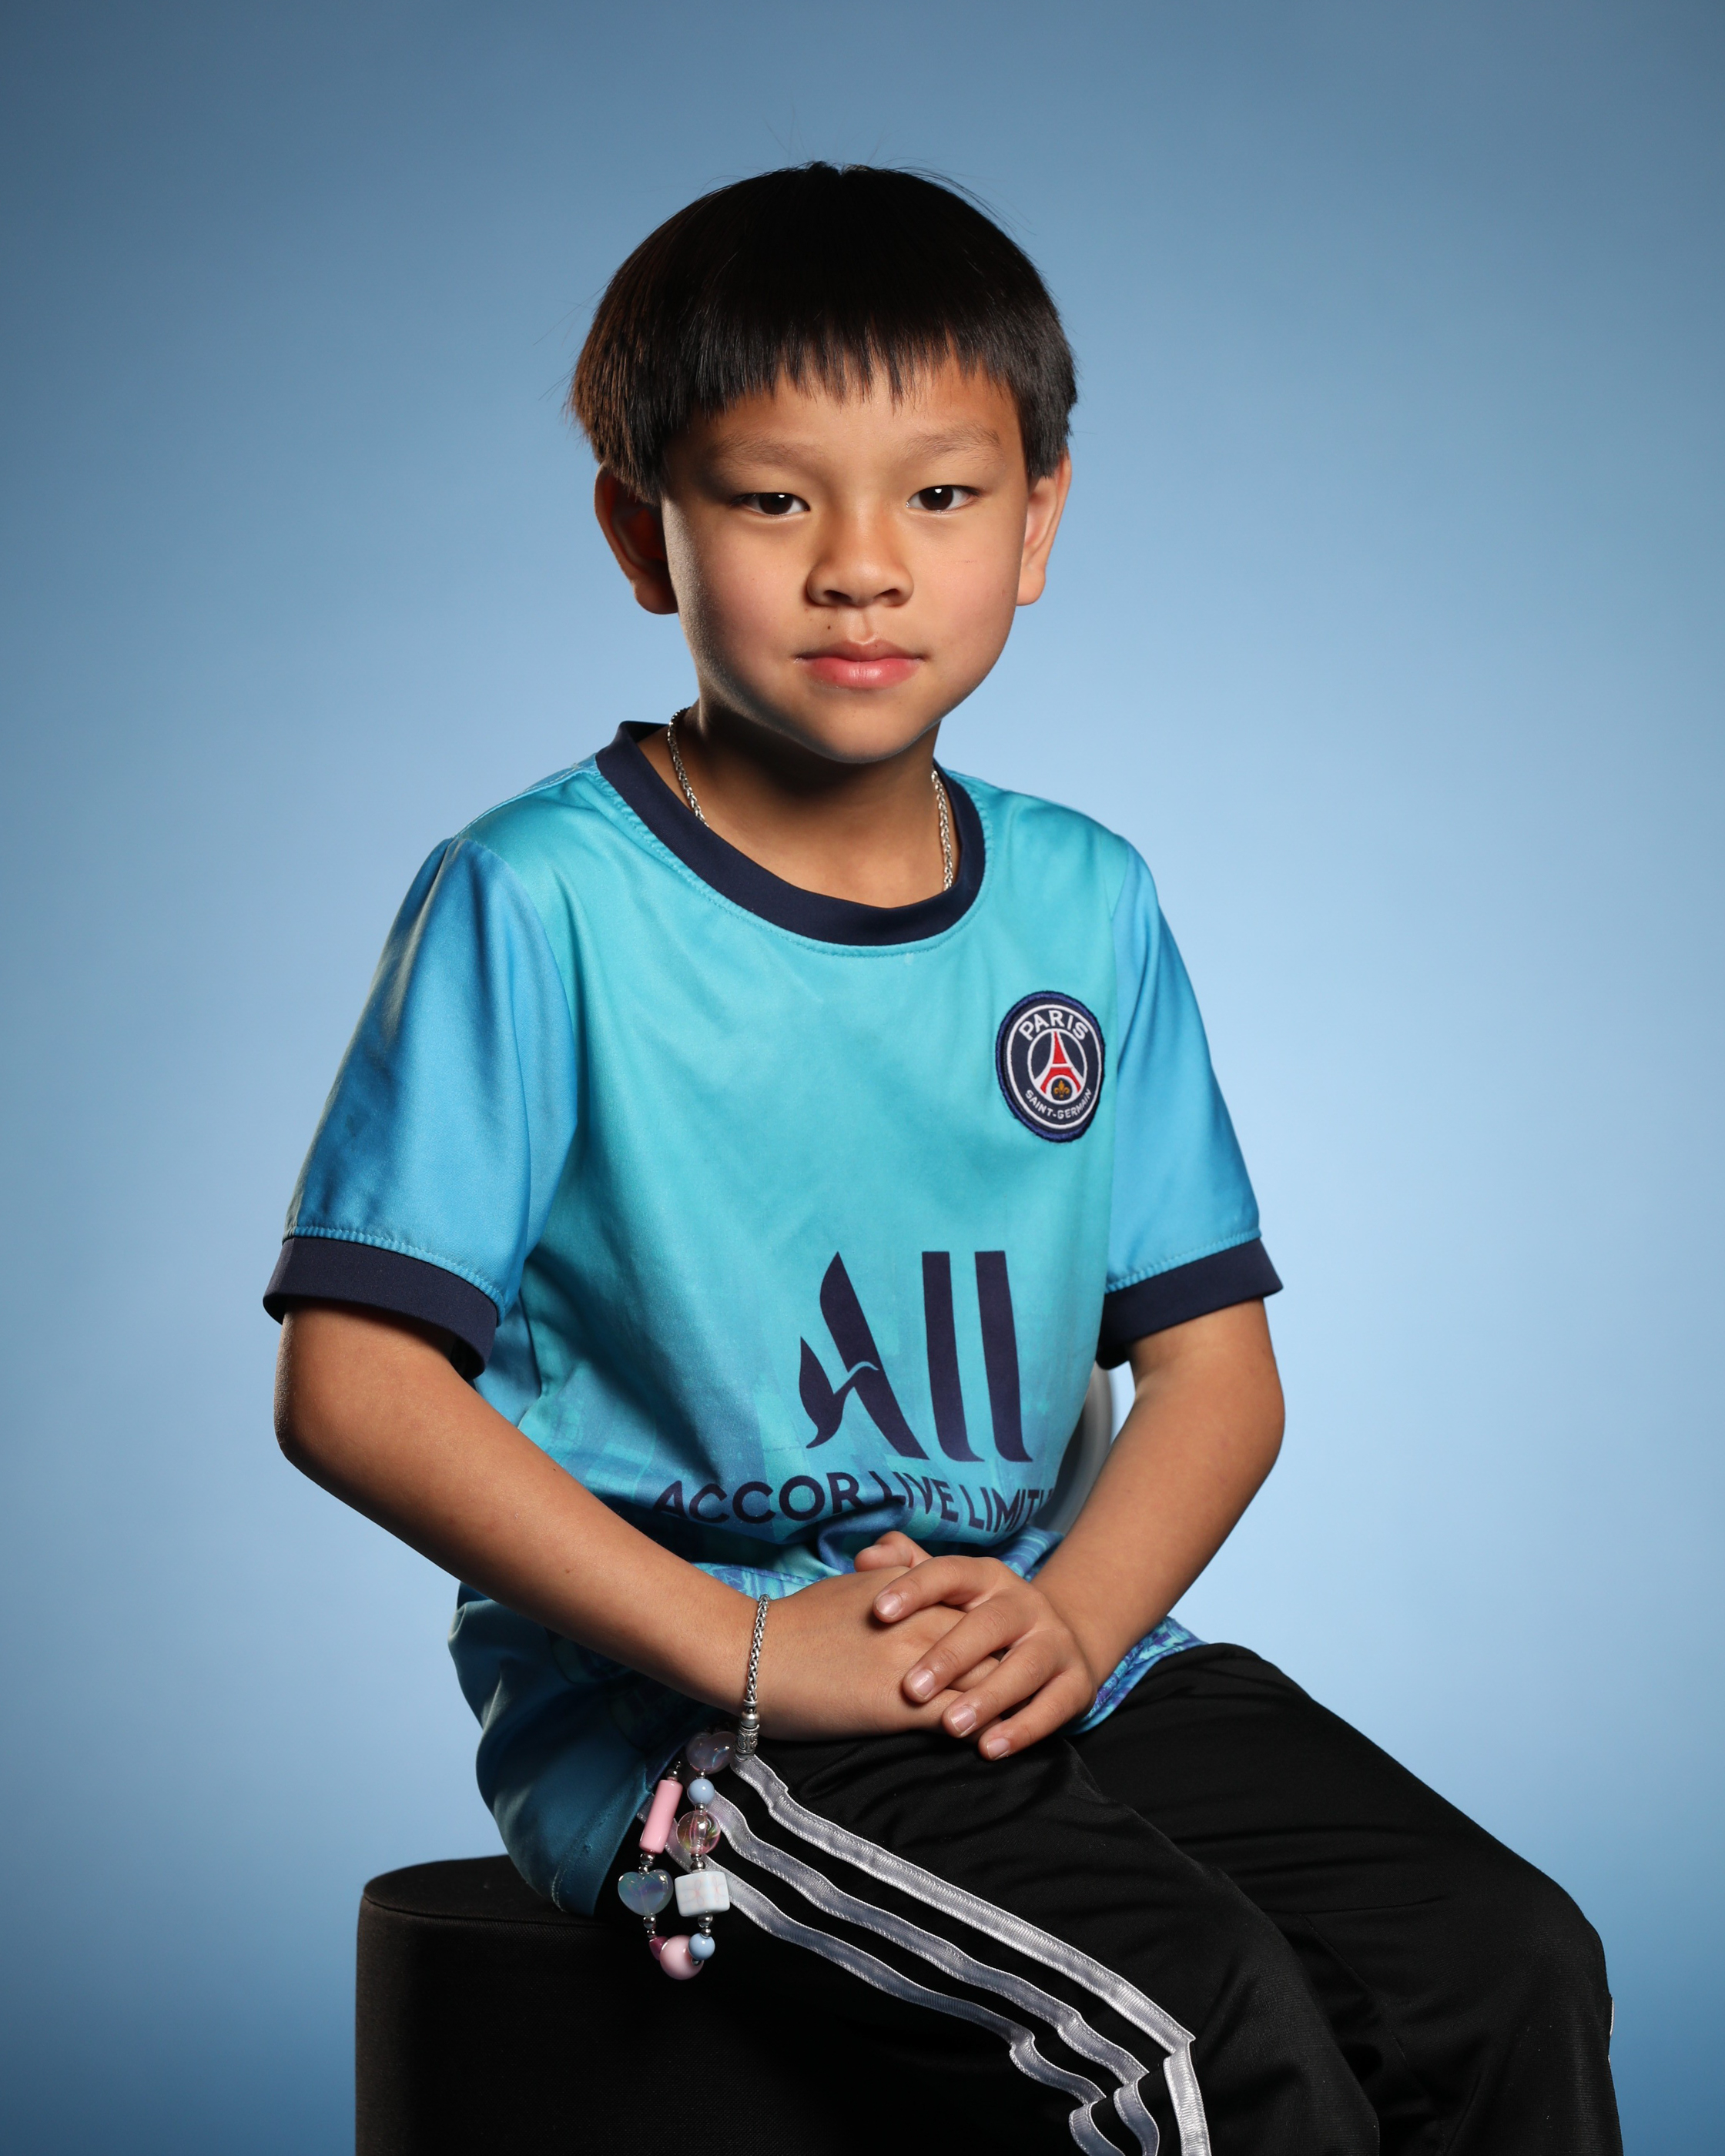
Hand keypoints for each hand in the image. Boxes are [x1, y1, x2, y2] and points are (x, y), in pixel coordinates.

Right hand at [754, 1565, 1000, 1741]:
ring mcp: (917, 1661)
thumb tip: (914, 1588)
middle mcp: (924, 1619)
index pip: (977, 1608)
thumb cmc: (798, 1621)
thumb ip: (896, 1581)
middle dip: (1013, 1667)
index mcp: (913, 1588)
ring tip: (1016, 1723)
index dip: (996, 1634)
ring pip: (987, 1681)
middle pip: (994, 1642)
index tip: (1008, 1655)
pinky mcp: (903, 1705)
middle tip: (1027, 1691)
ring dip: (1003, 1702)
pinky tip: (985, 1744)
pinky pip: (961, 1719)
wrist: (757, 1653)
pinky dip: (979, 1731)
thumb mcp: (856, 1583)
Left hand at [863, 1540, 1100, 1757]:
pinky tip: (991, 1748)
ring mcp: (1055, 1641)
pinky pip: (1055, 1705)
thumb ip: (908, 1571)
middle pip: (989, 1624)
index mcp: (987, 1577)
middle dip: (950, 1656)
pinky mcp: (1077, 1682)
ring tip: (951, 1727)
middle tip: (911, 1689)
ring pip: (1025, 1667)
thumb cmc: (981, 1619)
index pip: (950, 1573)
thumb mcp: (949, 1592)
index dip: (915, 1589)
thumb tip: (866, 1557)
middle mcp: (1024, 1604)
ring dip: (988, 1697)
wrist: (1059, 1641)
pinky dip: (1025, 1729)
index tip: (878, 1612)